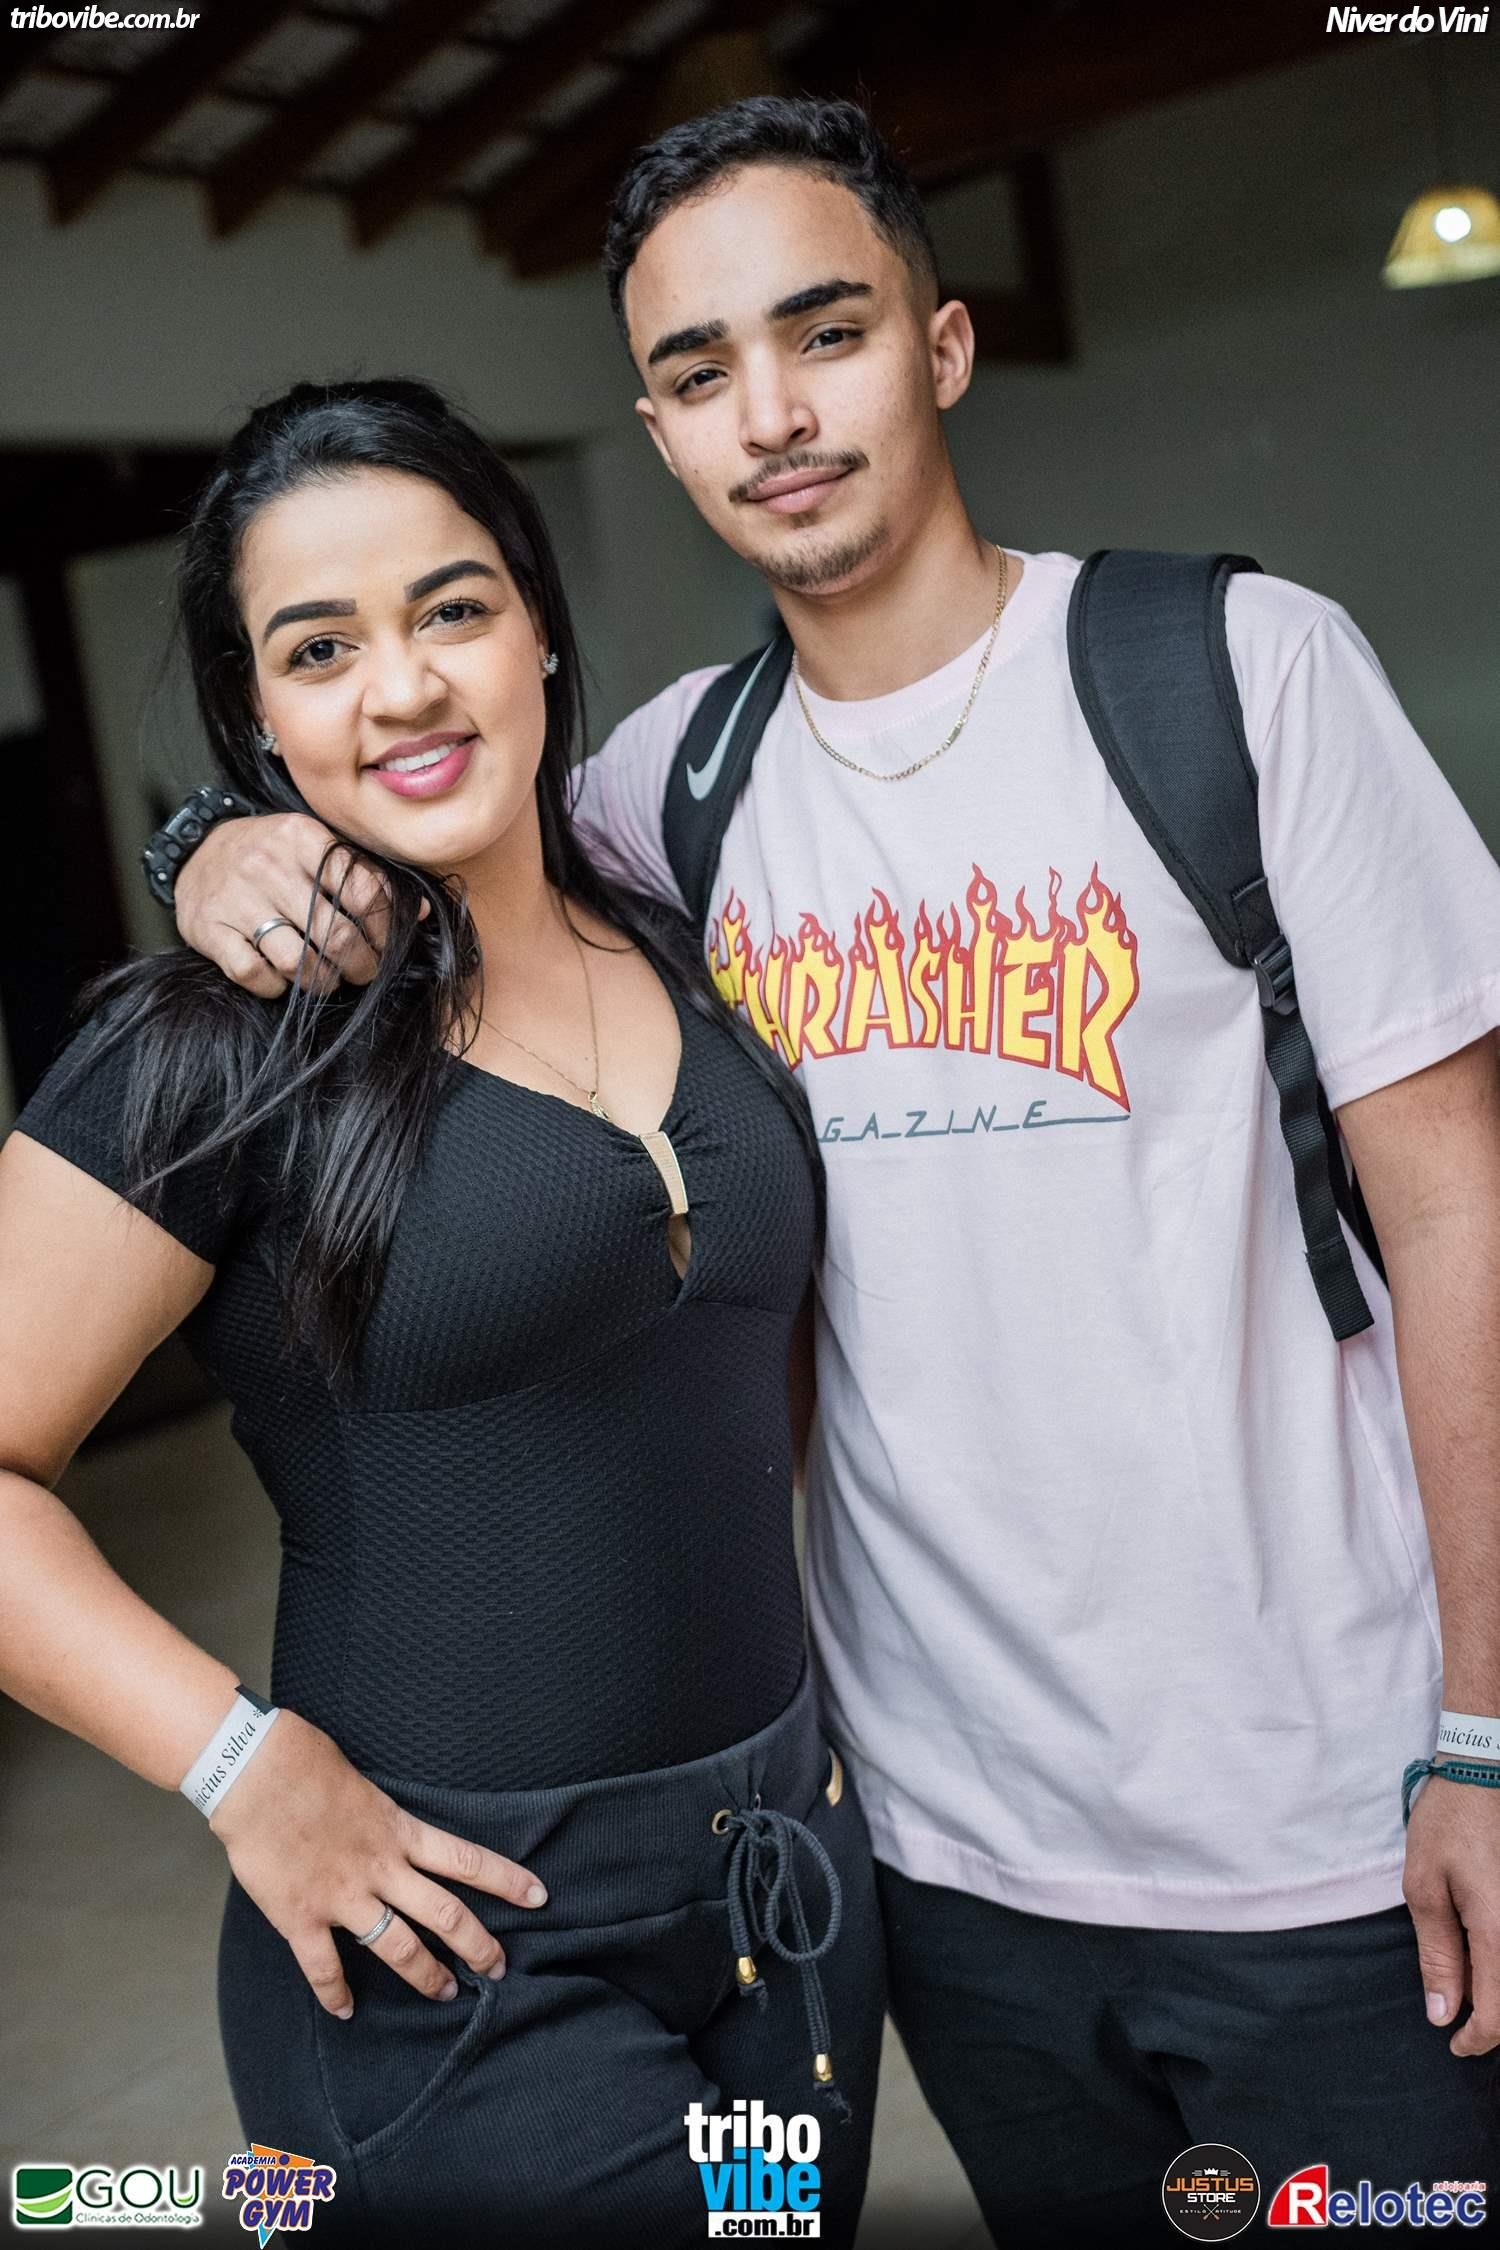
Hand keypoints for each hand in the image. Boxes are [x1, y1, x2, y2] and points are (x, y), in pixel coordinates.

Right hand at [173, 813, 401, 998]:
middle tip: (364, 971)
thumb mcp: (315, 848)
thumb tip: (418, 914)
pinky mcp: (208, 928)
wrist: (197, 849)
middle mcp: (268, 865)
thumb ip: (365, 875)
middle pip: (334, 934)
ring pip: (296, 960)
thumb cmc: (272, 855)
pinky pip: (253, 973)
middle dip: (361, 964)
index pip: (361, 892)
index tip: (386, 946)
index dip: (384, 930)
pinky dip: (275, 986)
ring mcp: (236, 899)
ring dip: (322, 980)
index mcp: (302, 838)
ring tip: (329, 978)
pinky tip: (283, 978)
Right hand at [207, 1707, 546, 2017]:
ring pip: (399, 1948)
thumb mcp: (361, 1782)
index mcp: (398, 1831)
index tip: (539, 1898)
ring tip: (445, 1995)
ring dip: (426, 1976)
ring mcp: (342, 1896)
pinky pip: (323, 1968)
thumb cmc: (305, 1761)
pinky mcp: (301, 1916)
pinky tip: (345, 2010)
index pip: (467, 1860)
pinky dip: (335, 1994)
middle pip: (445, 1915)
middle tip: (499, 1970)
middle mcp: (380, 1868)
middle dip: (478, 1946)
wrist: (253, 1771)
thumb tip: (382, 1821)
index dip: (507, 1881)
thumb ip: (380, 1813)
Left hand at [1403, 1769, 1499, 2053]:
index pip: (1496, 2016)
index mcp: (1499, 1932)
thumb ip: (1438, 1954)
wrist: (1487, 1769)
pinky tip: (1484, 1952)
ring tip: (1471, 1981)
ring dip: (1499, 1992)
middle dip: (1492, 2021)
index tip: (1453, 2044)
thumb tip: (1441, 2013)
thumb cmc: (1449, 1823)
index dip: (1475, 2040)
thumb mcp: (1425, 1886)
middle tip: (1458, 2016)